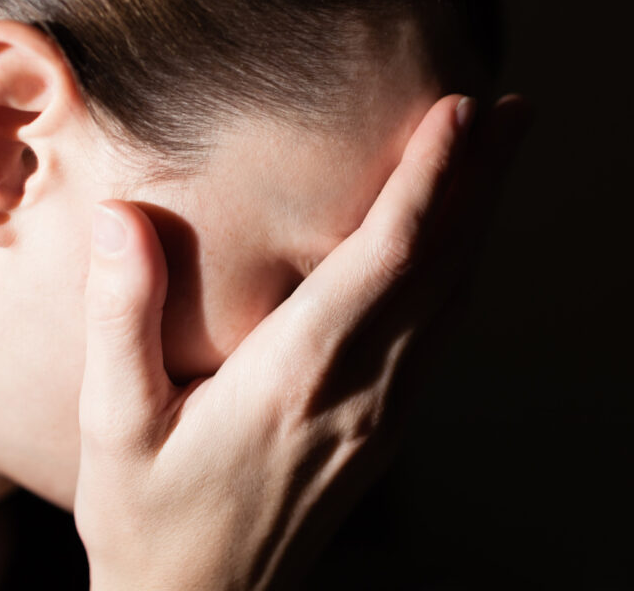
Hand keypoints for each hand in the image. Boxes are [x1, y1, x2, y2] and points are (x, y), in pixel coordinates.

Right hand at [74, 93, 531, 589]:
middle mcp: (361, 391)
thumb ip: (120, 318)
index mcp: (297, 376)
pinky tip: (465, 246)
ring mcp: (384, 414)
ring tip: (504, 159)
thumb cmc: (150, 522)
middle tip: (520, 111)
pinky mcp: (386, 430)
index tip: (462, 111)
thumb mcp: (113, 427)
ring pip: (453, 300)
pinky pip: (441, 336)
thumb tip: (125, 218)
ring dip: (484, 222)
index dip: (430, 179)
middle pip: (444, 268)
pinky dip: (463, 274)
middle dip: (485, 182)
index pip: (387, 258)